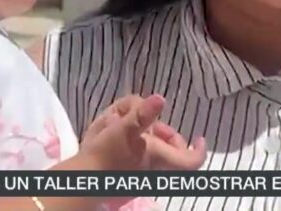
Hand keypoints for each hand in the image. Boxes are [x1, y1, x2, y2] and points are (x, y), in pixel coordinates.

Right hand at [80, 95, 206, 170]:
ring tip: (116, 120)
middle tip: (149, 122)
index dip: (199, 148)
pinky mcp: (124, 175)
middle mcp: (154, 170)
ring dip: (140, 130)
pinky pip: (134, 154)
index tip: (199, 136)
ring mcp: (139, 174)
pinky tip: (108, 130)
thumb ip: (141, 114)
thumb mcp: (123, 129)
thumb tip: (160, 98)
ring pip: (151, 149)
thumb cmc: (104, 156)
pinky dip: (128, 139)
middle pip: (172, 151)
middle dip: (162, 131)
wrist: (80, 181)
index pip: (193, 160)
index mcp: (161, 159)